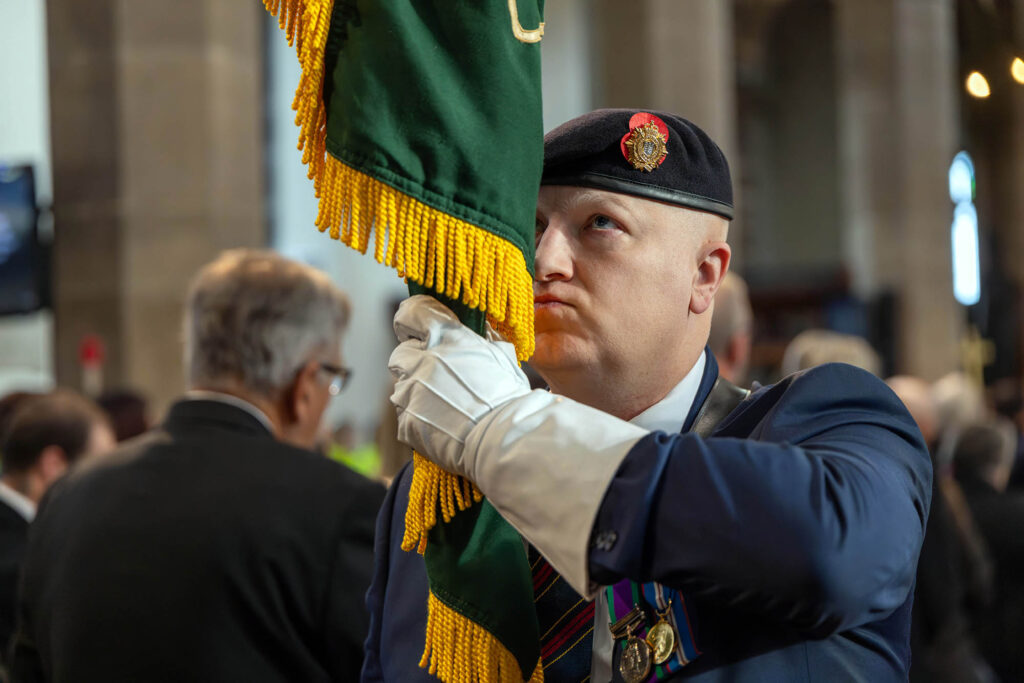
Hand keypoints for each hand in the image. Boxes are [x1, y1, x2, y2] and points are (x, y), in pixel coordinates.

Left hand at [388, 295, 530, 475]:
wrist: (504, 439)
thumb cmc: (508, 396)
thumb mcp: (500, 354)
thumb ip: (478, 337)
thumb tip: (470, 325)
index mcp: (445, 337)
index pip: (412, 312)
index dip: (413, 319)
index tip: (417, 327)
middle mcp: (421, 360)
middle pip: (401, 352)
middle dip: (416, 361)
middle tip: (439, 375)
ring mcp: (410, 392)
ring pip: (401, 385)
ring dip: (417, 391)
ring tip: (446, 405)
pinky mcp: (406, 421)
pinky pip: (405, 414)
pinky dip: (419, 417)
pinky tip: (443, 423)